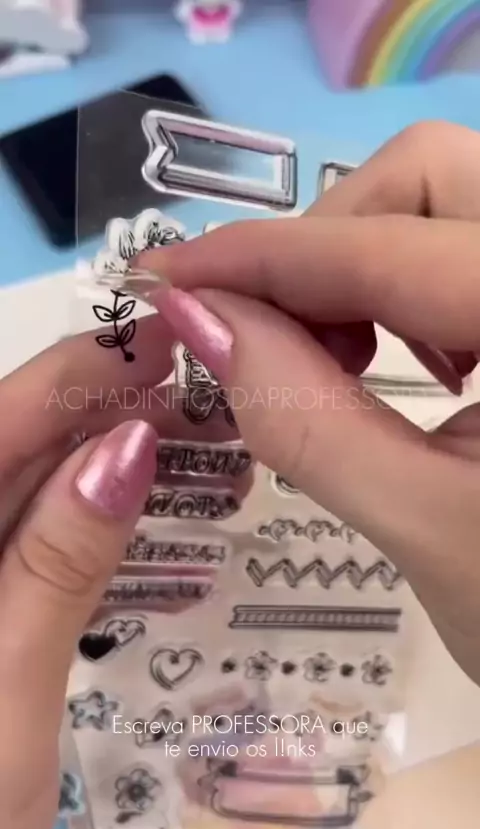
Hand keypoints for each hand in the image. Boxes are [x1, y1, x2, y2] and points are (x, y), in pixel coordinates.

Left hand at [0, 313, 240, 828]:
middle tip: (210, 405)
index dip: (81, 373)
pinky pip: (42, 545)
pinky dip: (101, 530)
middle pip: (24, 449)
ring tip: (208, 458)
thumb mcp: (7, 683)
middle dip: (114, 417)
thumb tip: (129, 446)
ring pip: (39, 494)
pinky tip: (162, 526)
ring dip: (120, 472)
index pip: (1, 423)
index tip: (168, 341)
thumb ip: (58, 561)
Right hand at [136, 121, 479, 685]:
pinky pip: (467, 244)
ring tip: (341, 363)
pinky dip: (408, 285)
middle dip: (325, 249)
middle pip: (428, 177)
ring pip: (447, 201)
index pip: (388, 249)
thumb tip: (203, 319)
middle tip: (276, 340)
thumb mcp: (424, 528)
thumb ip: (305, 419)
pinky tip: (405, 360)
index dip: (265, 256)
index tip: (169, 275)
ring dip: (363, 265)